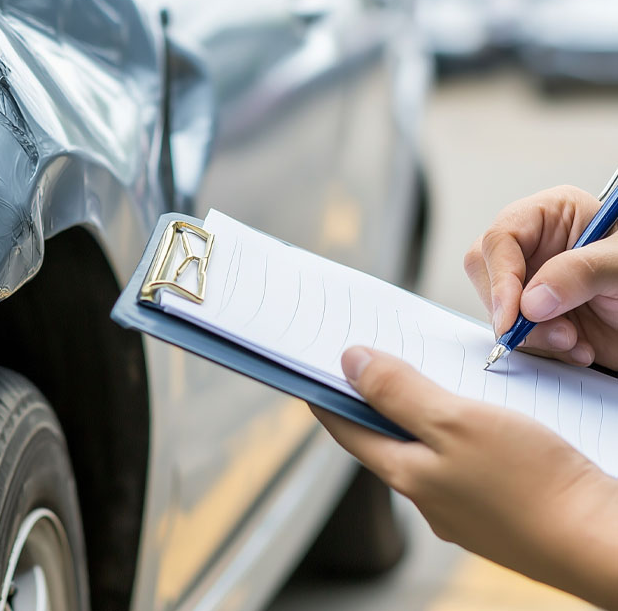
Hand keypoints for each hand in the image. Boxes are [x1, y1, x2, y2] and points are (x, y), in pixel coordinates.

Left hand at [313, 346, 617, 609]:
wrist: (601, 541)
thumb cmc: (531, 481)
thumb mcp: (454, 420)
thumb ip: (398, 392)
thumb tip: (349, 363)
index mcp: (406, 475)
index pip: (346, 429)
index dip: (327, 396)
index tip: (312, 369)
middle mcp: (426, 496)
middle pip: (382, 440)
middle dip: (373, 400)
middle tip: (369, 361)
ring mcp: (460, 507)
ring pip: (423, 451)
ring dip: (415, 415)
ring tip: (423, 379)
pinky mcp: (493, 509)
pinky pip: (458, 463)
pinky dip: (453, 434)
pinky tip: (474, 416)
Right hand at [464, 185, 617, 369]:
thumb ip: (579, 273)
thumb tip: (530, 300)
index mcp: (551, 215)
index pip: (501, 239)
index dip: (499, 277)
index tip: (512, 314)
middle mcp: (535, 247)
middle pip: (486, 272)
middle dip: (511, 309)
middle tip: (546, 331)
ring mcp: (533, 283)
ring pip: (497, 308)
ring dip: (532, 335)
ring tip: (574, 341)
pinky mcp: (539, 316)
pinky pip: (518, 334)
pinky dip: (544, 349)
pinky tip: (578, 347)